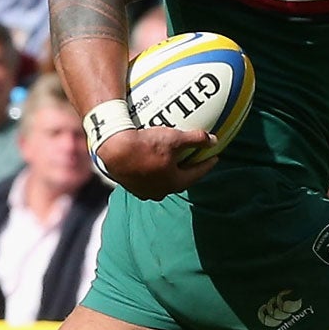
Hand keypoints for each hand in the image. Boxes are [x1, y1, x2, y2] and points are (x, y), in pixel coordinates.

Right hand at [93, 126, 217, 200]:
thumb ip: (196, 139)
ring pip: (163, 181)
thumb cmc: (145, 145)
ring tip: (172, 162)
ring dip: (169, 172)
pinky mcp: (131, 186)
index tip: (214, 157)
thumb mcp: (174, 138)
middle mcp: (160, 191)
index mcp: (174, 182)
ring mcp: (144, 190)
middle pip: (180, 180)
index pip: (197, 174)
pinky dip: (155, 172)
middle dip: (188, 170)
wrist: (114, 149)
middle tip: (194, 160)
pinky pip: (148, 180)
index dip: (207, 164)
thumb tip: (213, 140)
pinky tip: (153, 163)